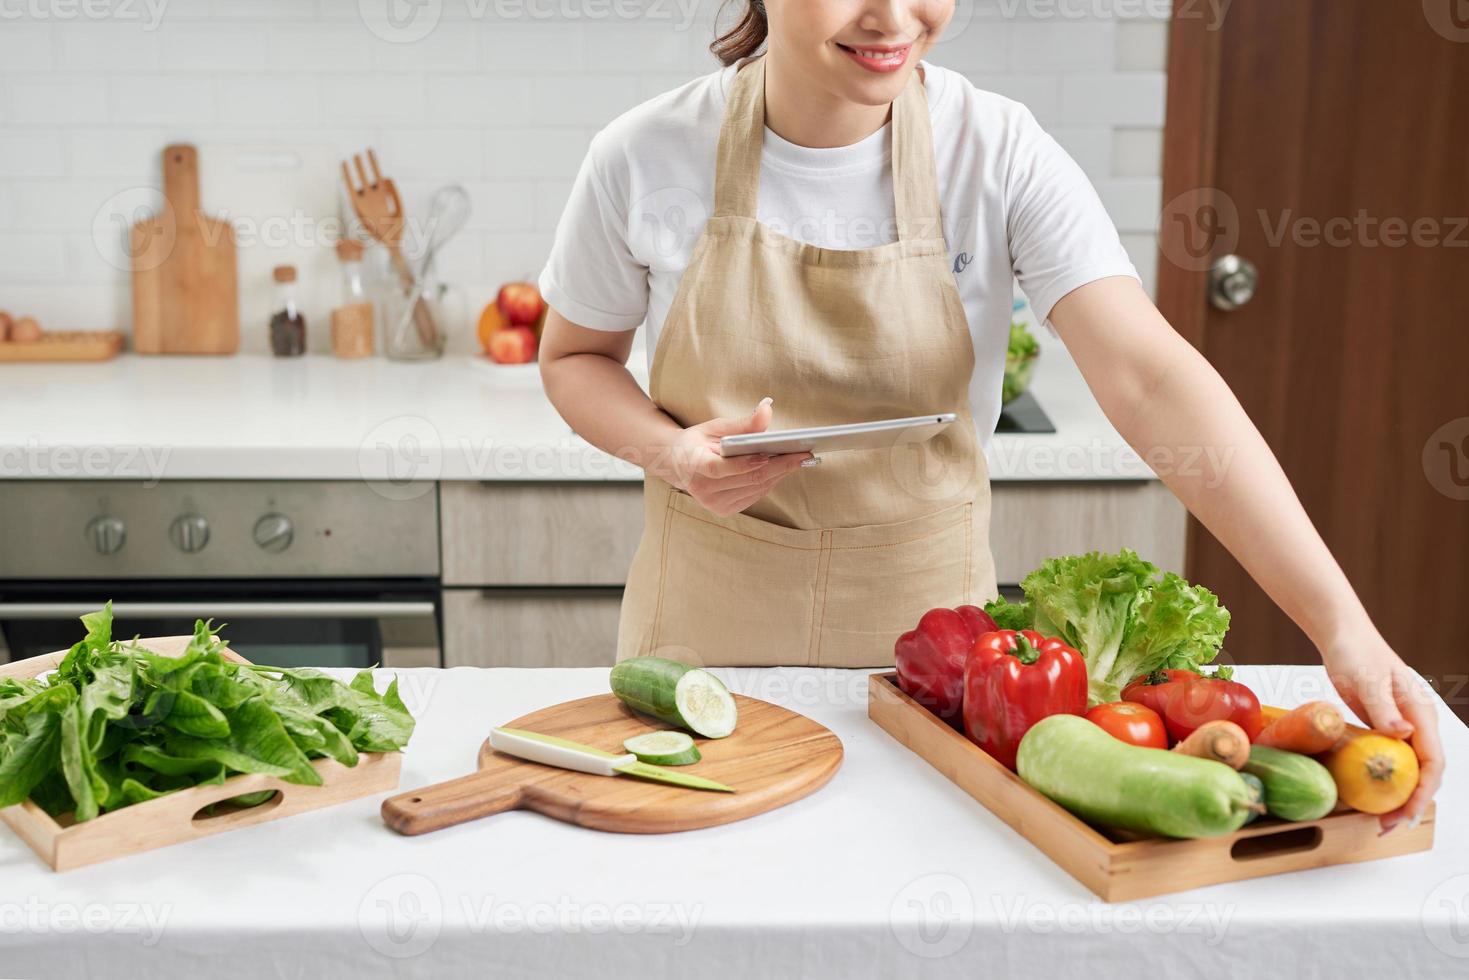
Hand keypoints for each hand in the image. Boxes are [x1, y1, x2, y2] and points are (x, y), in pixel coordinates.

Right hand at [659, 397, 812, 516]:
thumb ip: (743, 423)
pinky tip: (781, 469)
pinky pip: (754, 495)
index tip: (768, 454)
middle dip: (779, 466)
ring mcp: (714, 503)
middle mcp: (703, 490)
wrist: (677, 465)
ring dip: (779, 474)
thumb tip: (767, 407)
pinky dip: (770, 481)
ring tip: (798, 459)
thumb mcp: (715, 427)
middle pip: (747, 479)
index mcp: (694, 465)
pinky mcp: (724, 510)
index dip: (745, 463)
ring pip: (755, 488)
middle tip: (804, 455)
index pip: (720, 468)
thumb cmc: (698, 441)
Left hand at [1321, 629, 1443, 832]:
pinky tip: (1369, 795)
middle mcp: (1417, 724)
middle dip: (1411, 803)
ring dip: (1399, 797)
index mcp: (1421, 714)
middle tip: (1387, 826)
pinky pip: (1390, 759)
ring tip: (1381, 821)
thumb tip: (1402, 734)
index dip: (1423, 791)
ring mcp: (1402, 727)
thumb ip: (1382, 706)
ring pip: (1409, 769)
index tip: (1406, 813)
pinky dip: (1385, 780)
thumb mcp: (1366, 678)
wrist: (1342, 636)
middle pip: (1424, 772)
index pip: (1433, 762)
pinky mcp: (1385, 727)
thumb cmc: (1356, 652)